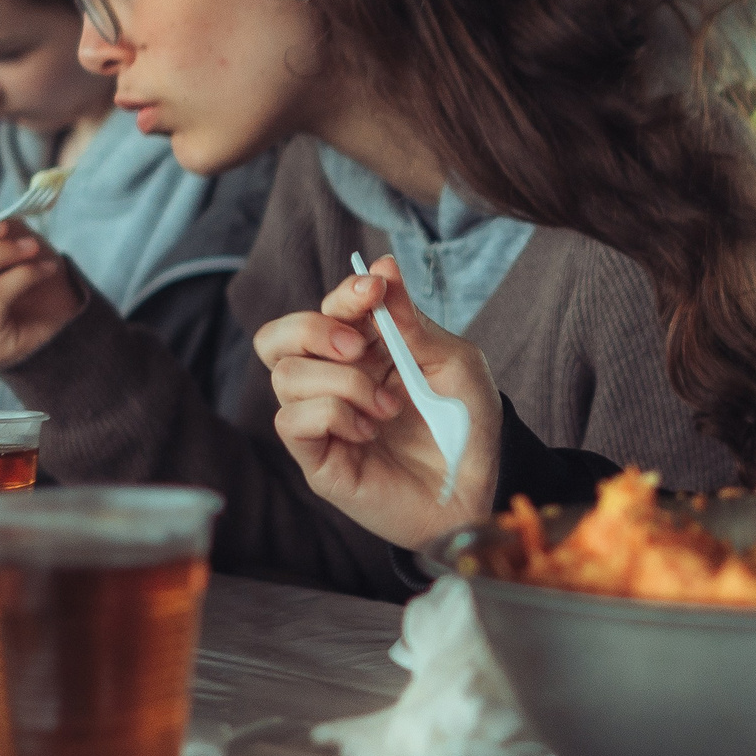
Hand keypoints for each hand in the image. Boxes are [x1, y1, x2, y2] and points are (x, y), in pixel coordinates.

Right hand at [255, 257, 499, 548]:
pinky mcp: (318, 460)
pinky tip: (369, 432)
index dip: (342, 294)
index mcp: (364, 353)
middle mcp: (333, 383)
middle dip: (313, 329)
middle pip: (276, 338)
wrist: (479, 489)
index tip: (375, 290)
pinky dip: (333, 415)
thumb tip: (383, 266)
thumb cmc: (468, 427)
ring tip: (388, 407)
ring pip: (285, 377)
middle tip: (358, 346)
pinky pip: (291, 421)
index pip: (324, 311)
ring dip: (342, 382)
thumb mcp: (453, 364)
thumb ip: (414, 322)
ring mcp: (321, 423)